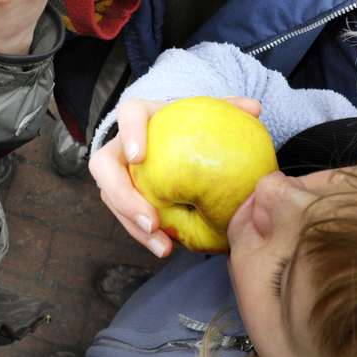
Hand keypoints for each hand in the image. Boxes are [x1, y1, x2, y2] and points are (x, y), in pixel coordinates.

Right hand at [89, 95, 261, 256]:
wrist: (179, 145)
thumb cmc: (192, 127)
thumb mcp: (209, 115)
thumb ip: (229, 109)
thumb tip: (253, 108)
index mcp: (141, 117)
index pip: (127, 113)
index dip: (129, 133)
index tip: (140, 157)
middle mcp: (121, 144)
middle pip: (104, 165)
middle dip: (122, 195)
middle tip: (151, 219)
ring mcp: (118, 172)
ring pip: (111, 198)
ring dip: (133, 226)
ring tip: (162, 246)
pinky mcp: (123, 197)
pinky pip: (127, 217)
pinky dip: (144, 235)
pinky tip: (167, 248)